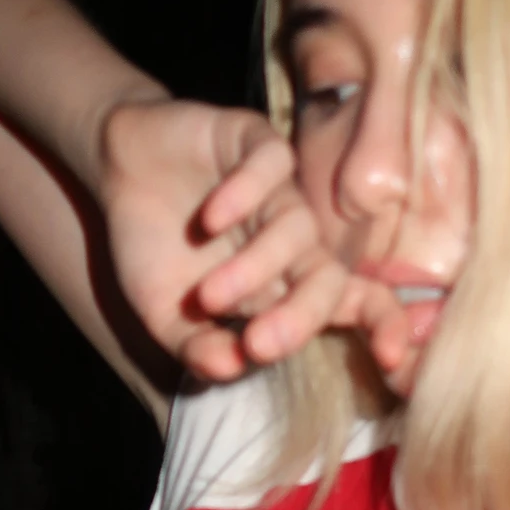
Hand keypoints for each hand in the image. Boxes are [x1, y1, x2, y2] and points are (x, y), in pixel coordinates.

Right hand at [99, 98, 409, 381]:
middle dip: (302, 316)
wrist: (117, 170)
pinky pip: (271, 166)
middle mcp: (293, 240)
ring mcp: (278, 191)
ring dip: (257, 268)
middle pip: (328, 277)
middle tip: (260, 345)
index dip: (382, 325)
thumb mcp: (165, 316)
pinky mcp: (254, 141)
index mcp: (286, 284)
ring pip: (298, 229)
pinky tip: (210, 220)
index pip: (354, 304)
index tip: (392, 358)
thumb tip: (232, 368)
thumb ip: (197, 348)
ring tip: (210, 295)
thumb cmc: (154, 248)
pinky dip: (245, 196)